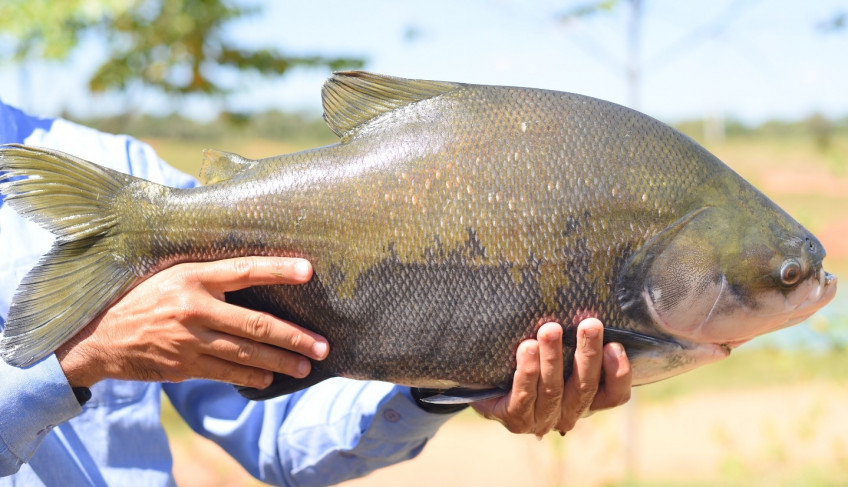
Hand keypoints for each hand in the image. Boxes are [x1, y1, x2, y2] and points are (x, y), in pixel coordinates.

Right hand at [55, 257, 328, 389]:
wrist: (100, 336)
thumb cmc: (145, 298)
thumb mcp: (173, 274)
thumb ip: (210, 275)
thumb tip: (255, 271)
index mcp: (193, 276)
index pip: (245, 270)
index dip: (278, 269)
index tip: (309, 270)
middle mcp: (195, 307)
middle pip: (257, 324)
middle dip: (295, 337)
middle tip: (323, 345)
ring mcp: (190, 339)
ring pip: (247, 354)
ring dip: (281, 362)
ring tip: (306, 366)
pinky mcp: (184, 365)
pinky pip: (228, 372)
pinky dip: (252, 376)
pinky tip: (271, 377)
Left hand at [471, 318, 630, 436]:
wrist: (490, 386)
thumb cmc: (533, 361)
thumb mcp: (560, 352)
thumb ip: (575, 338)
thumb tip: (589, 299)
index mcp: (586, 399)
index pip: (614, 395)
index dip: (618, 373)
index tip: (615, 344)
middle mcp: (568, 414)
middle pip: (585, 388)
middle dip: (588, 354)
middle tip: (590, 324)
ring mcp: (542, 419)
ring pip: (553, 390)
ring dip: (553, 358)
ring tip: (550, 329)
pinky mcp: (516, 419)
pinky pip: (524, 395)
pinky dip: (527, 370)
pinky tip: (527, 347)